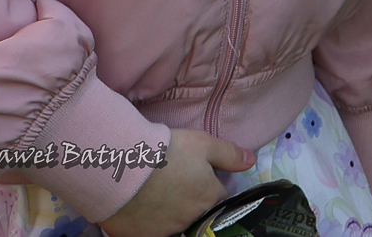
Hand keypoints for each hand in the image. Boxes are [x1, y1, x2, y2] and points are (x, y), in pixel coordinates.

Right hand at [98, 130, 252, 236]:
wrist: (121, 167)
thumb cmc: (166, 152)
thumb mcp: (203, 144)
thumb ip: (229, 154)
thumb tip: (251, 162)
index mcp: (209, 197)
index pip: (217, 194)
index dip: (207, 184)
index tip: (194, 175)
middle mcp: (191, 218)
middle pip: (196, 210)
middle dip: (189, 199)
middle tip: (171, 182)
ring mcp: (166, 230)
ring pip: (173, 222)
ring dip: (168, 212)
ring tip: (153, 194)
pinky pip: (151, 232)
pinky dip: (148, 223)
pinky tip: (140, 209)